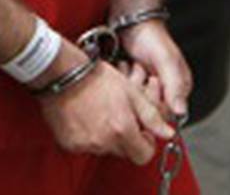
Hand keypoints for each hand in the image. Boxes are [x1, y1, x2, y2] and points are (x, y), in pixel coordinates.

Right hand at [38, 55, 174, 164]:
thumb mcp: (131, 92)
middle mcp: (104, 142)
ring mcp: (86, 144)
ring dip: (108, 135)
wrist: (62, 74)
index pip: (144, 155)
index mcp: (122, 129)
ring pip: (105, 148)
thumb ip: (152, 116)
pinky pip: (86, 145)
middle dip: (127, 136)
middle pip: (125, 151)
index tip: (143, 131)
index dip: (147, 142)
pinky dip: (90, 134)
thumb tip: (167, 132)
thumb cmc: (95, 78)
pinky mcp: (70, 143)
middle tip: (121, 114)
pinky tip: (87, 115)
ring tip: (102, 111)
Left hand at [121, 19, 192, 118]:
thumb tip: (180, 111)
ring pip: (134, 104)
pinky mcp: (132, 87)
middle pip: (147, 110)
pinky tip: (125, 67)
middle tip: (140, 68)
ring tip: (133, 65)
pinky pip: (124, 96)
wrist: (132, 22)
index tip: (148, 82)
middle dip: (139, 89)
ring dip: (130, 84)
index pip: (165, 114)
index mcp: (179, 89)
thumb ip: (175, 86)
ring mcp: (147, 90)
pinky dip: (122, 81)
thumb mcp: (167, 60)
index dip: (153, 101)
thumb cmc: (152, 37)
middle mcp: (164, 92)